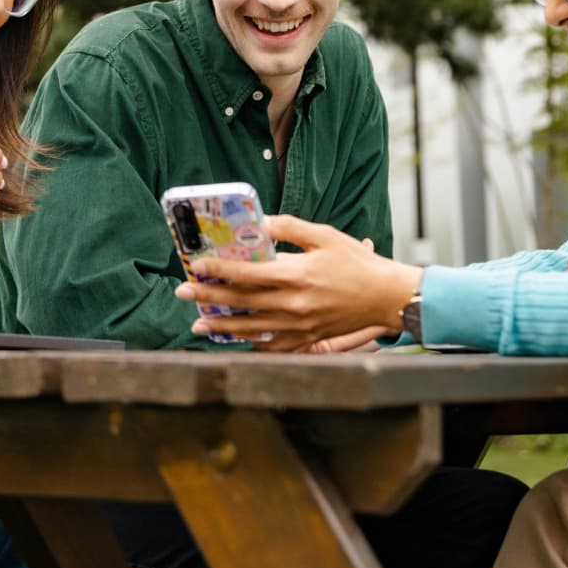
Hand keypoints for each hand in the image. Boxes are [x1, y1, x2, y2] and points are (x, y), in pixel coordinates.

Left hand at [173, 214, 422, 351]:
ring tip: (199, 322)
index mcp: (296, 275)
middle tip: (183, 292)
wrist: (385, 296)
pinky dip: (251, 343)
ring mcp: (300, 326)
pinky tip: (236, 338)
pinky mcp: (307, 339)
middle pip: (241, 302)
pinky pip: (272, 345)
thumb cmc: (357, 263)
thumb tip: (260, 223)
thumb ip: (289, 227)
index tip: (197, 265)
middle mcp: (294, 304)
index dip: (218, 270)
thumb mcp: (324, 235)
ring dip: (221, 325)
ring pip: (251, 328)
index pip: (247, 274)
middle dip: (208, 297)